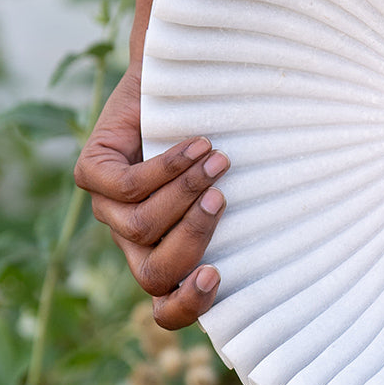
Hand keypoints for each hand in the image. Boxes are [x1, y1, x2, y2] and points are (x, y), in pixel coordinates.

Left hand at [74, 61, 228, 328]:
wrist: (179, 76)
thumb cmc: (217, 136)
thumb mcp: (231, 185)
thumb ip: (237, 217)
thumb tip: (293, 239)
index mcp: (163, 253)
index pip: (166, 308)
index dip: (188, 305)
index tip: (218, 275)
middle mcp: (131, 240)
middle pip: (152, 274)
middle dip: (193, 238)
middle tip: (222, 199)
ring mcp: (105, 209)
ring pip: (140, 227)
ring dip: (185, 193)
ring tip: (218, 160)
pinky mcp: (90, 172)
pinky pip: (126, 187)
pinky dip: (167, 167)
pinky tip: (196, 144)